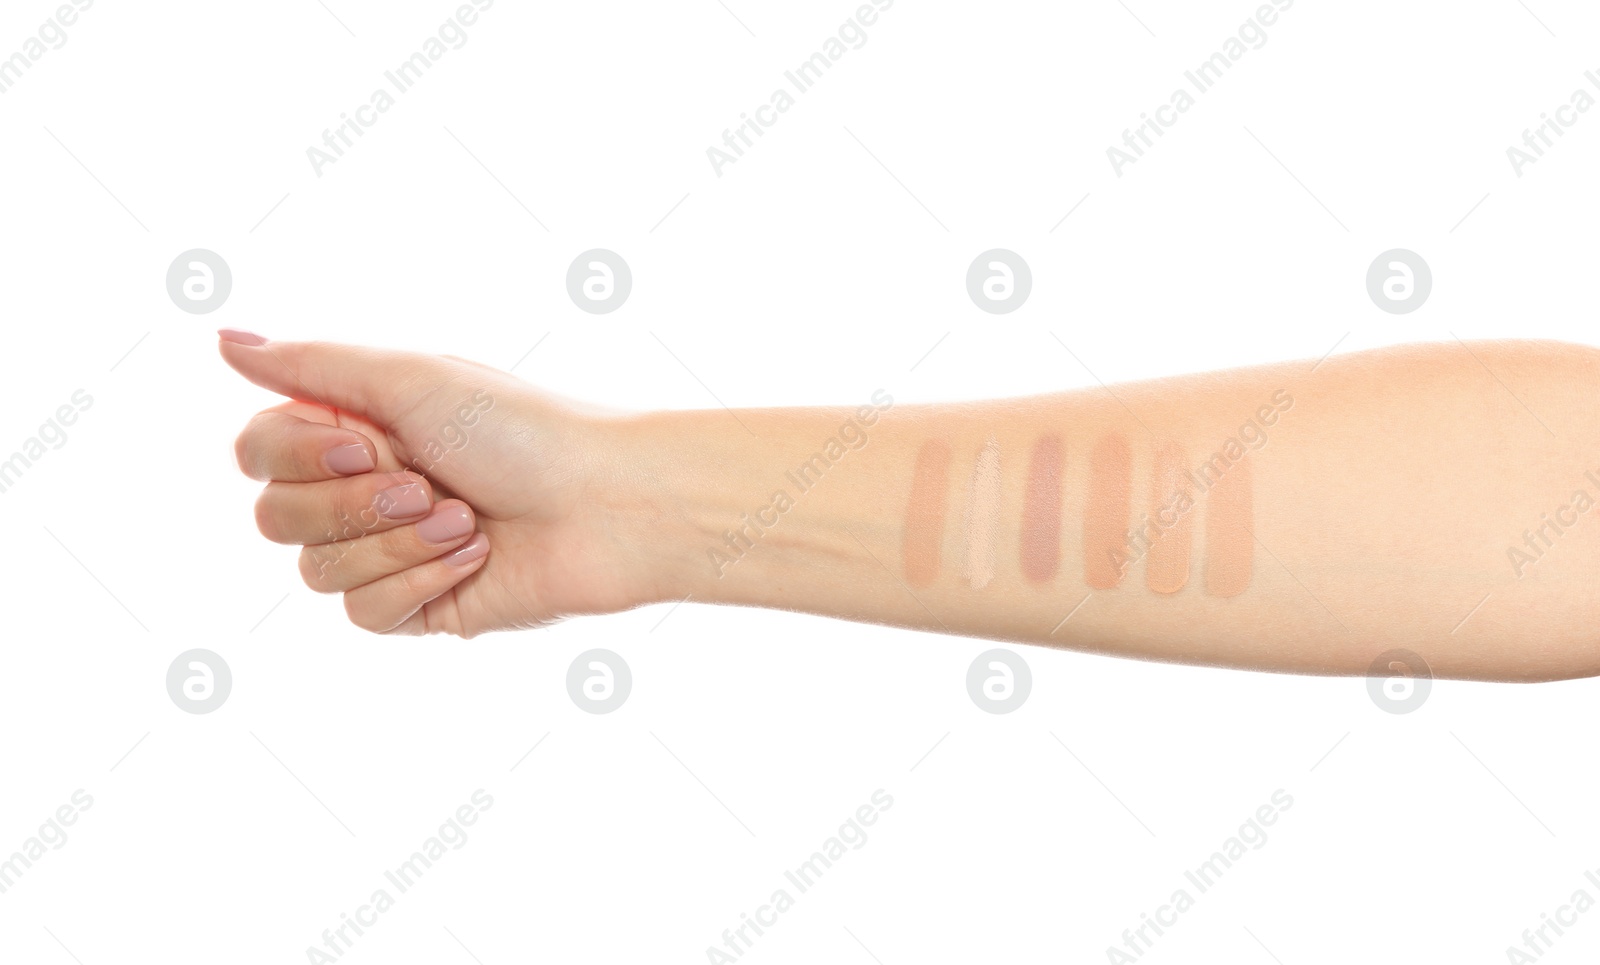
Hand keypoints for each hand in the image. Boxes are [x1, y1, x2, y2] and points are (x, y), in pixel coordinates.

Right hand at [219, 330, 659, 636]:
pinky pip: (366, 614)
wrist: (610, 506)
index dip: (297, 456)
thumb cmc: (526, 431)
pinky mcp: (421, 606)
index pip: (257, 452)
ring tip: (465, 519)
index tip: (366, 444)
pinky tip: (476, 557)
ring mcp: (390, 551)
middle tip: (426, 484)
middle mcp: (365, 488)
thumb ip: (311, 365)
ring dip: (395, 544)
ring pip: (316, 573)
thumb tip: (222, 339)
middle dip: (352, 506)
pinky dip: (420, 581)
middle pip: (276, 518)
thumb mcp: (413, 379)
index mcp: (357, 426)